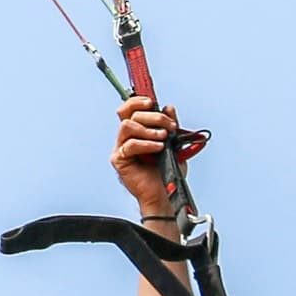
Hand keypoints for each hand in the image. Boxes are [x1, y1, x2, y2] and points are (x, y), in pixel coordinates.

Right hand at [111, 95, 178, 211]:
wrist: (166, 194)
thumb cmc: (168, 171)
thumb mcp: (175, 143)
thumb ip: (171, 125)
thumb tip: (168, 107)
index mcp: (138, 131)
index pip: (129, 109)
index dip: (138, 101)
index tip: (152, 103)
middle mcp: (127, 137)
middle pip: (130, 114)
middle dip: (153, 117)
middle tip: (169, 126)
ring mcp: (122, 148)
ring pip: (127, 126)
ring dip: (148, 129)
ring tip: (163, 138)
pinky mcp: (120, 160)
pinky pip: (129, 145)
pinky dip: (146, 144)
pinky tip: (158, 148)